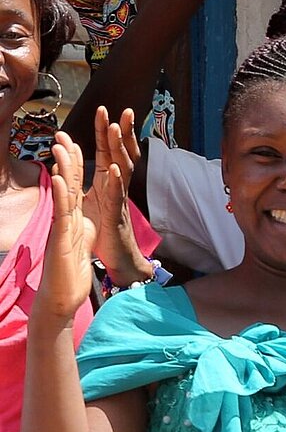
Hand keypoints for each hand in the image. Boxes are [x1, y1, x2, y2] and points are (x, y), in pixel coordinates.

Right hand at [37, 133, 95, 321]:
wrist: (61, 298)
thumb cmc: (69, 270)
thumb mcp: (79, 239)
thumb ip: (78, 222)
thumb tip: (79, 210)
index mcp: (72, 216)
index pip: (75, 184)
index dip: (75, 163)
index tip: (74, 141)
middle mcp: (65, 218)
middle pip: (68, 183)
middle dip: (67, 158)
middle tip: (63, 134)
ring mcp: (62, 227)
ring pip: (64, 194)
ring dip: (64, 169)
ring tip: (62, 147)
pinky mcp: (61, 239)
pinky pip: (63, 214)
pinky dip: (62, 196)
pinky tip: (61, 179)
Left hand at [82, 106, 145, 283]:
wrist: (119, 257)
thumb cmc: (106, 229)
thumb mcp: (96, 200)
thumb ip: (91, 180)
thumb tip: (82, 160)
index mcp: (111, 181)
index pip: (111, 150)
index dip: (108, 131)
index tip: (106, 110)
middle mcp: (119, 186)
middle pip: (123, 153)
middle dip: (123, 131)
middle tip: (125, 110)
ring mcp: (120, 198)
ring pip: (123, 168)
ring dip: (120, 148)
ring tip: (116, 128)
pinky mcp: (117, 214)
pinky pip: (118, 195)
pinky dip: (117, 181)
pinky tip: (115, 168)